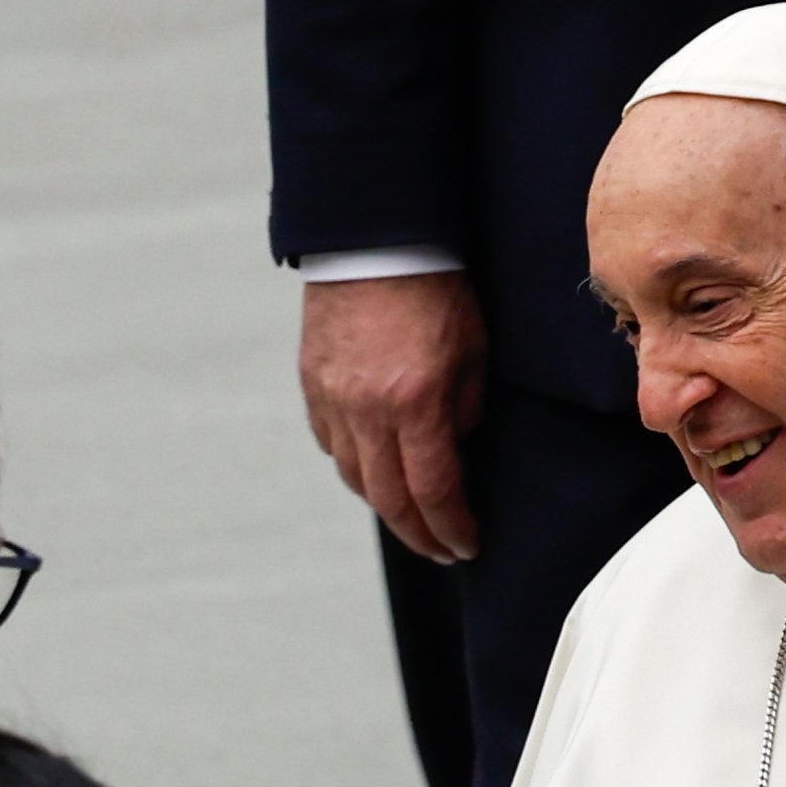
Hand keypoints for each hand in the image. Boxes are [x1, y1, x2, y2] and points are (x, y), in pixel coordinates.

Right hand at [299, 271, 486, 563]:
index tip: (467, 544)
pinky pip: (332, 444)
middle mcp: (367, 410)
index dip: (452, 528)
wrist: (374, 237)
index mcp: (415, 401)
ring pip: (355, 478)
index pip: (434, 492)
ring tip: (412, 515)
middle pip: (388, 500)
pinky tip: (377, 467)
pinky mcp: (312, 384)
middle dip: (419, 534)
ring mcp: (332, 399)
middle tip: (441, 549)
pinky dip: (356, 465)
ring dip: (385, 505)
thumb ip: (464, 411)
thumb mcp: (473, 351)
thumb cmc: (436, 287)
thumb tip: (455, 454)